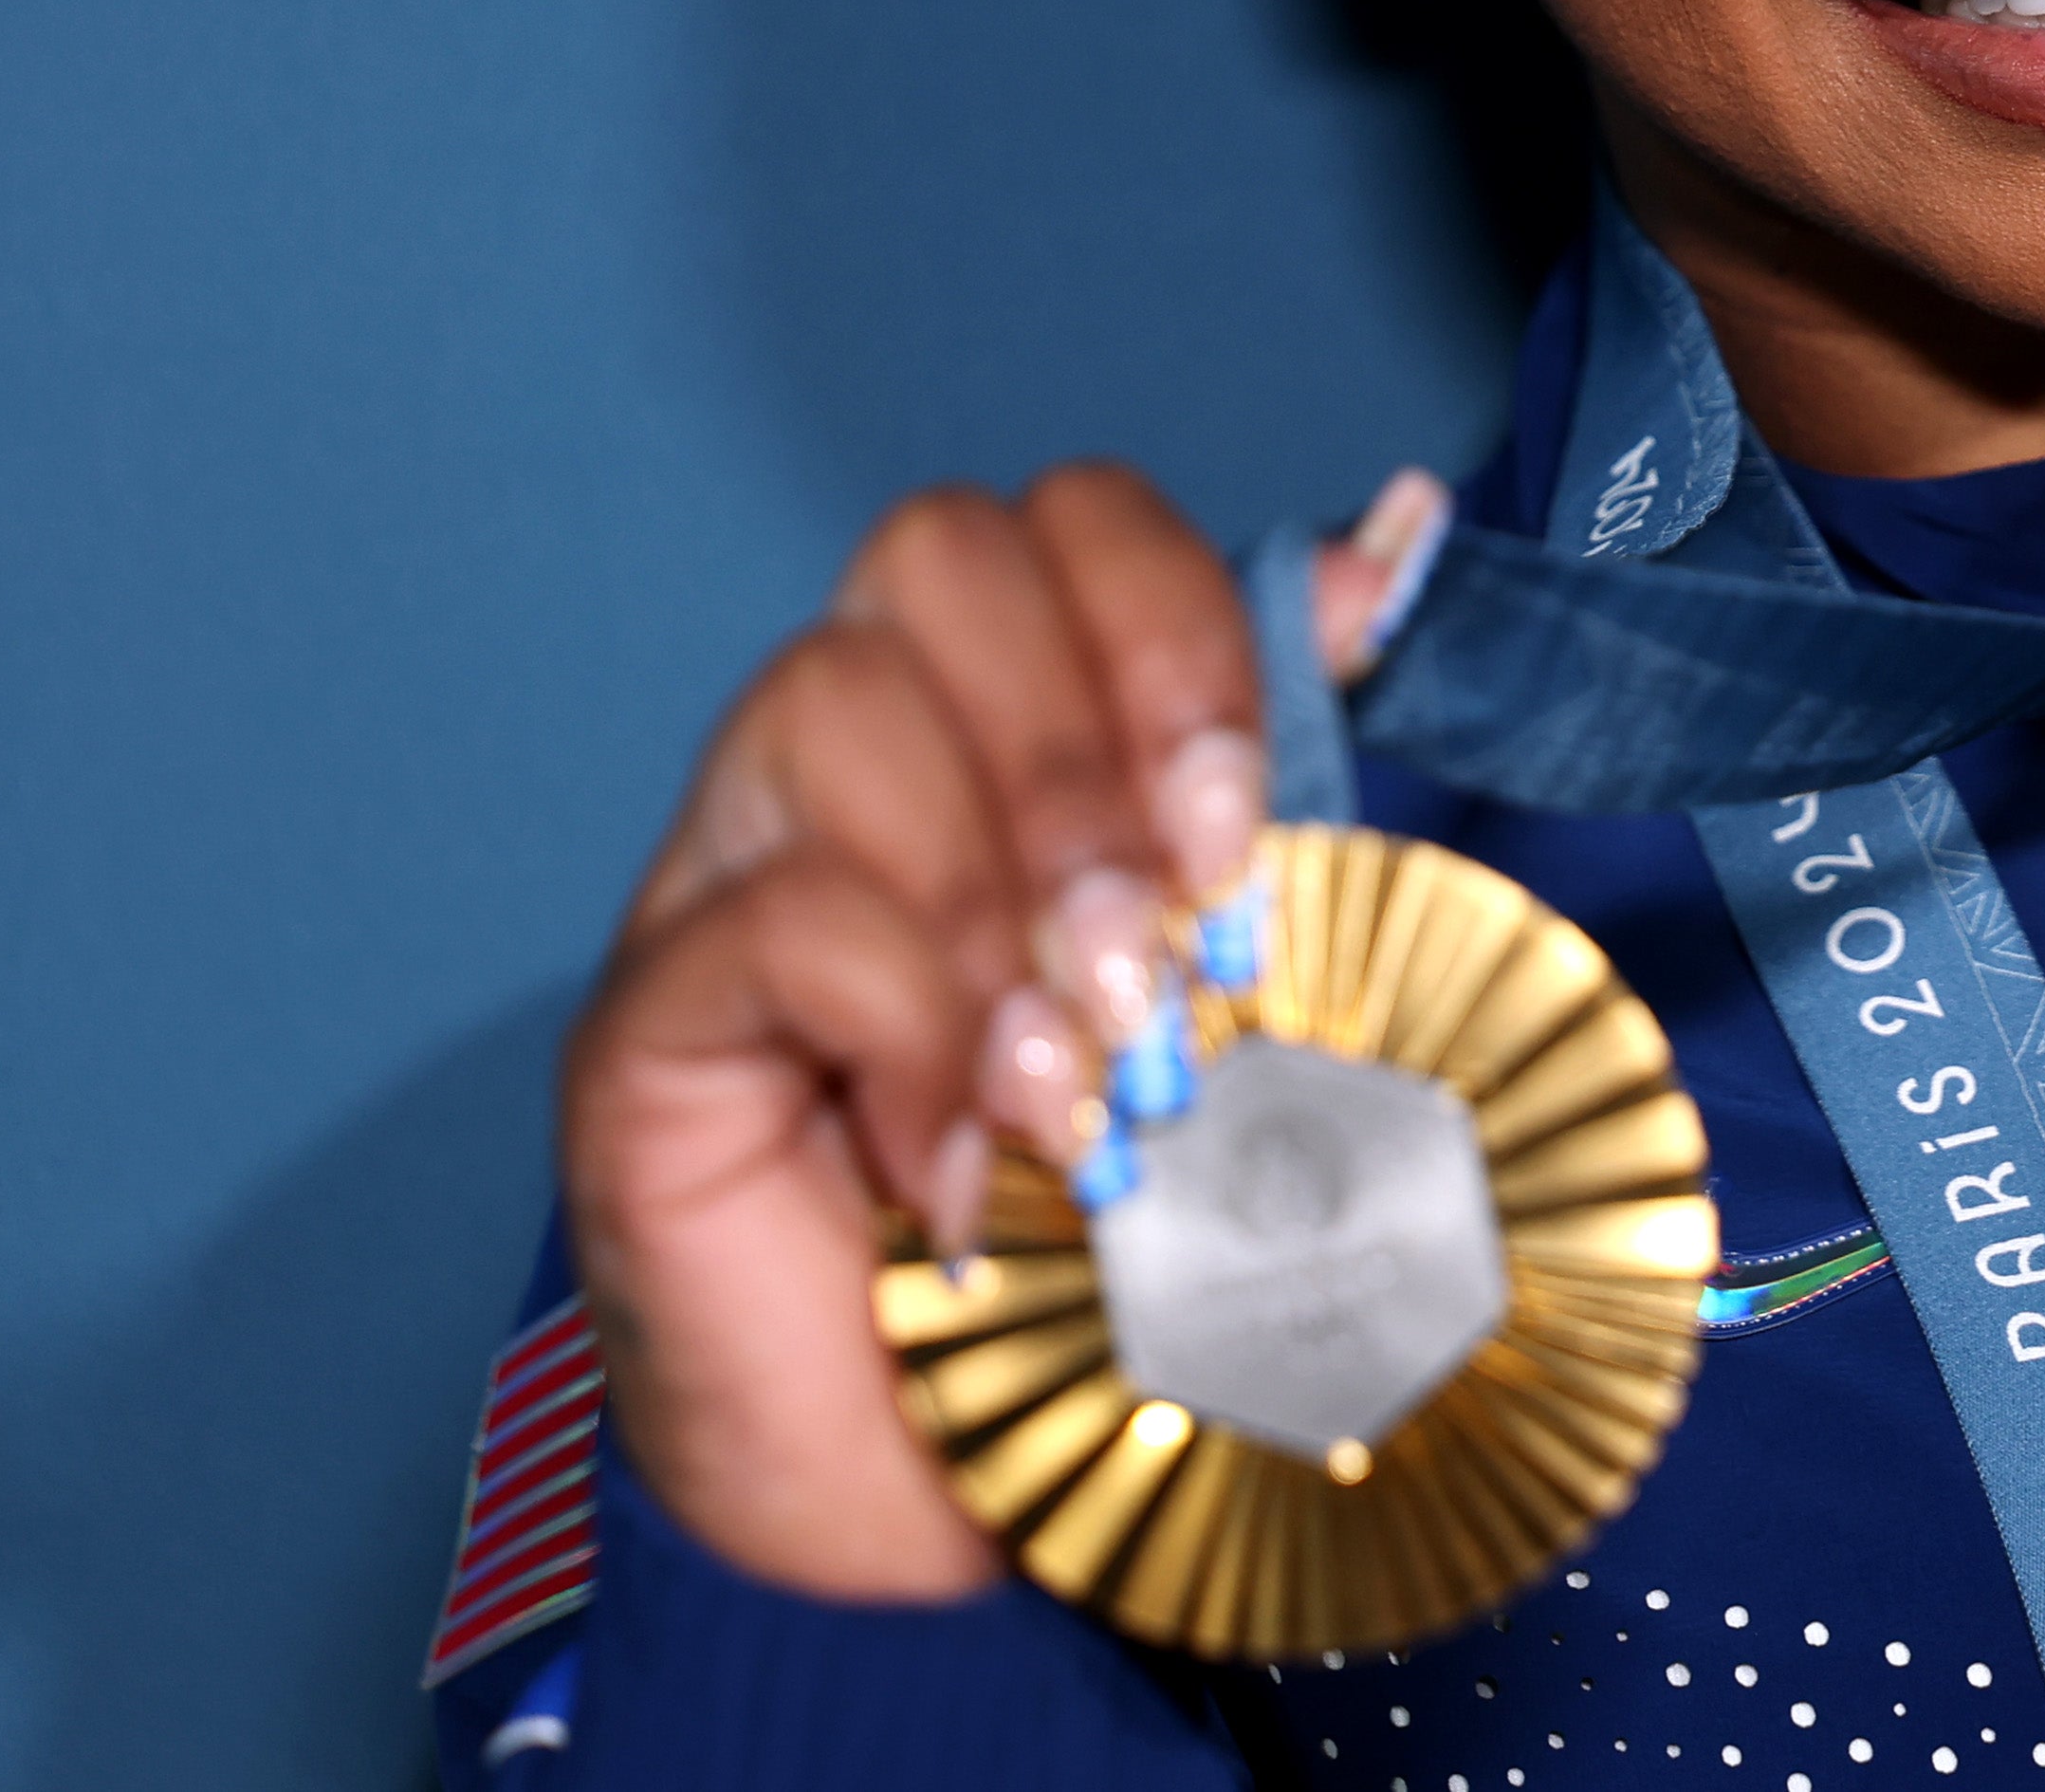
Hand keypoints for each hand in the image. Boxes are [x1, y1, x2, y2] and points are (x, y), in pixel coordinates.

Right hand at [557, 460, 1451, 1598]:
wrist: (938, 1521)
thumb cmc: (1098, 1248)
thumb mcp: (1240, 996)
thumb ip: (1294, 783)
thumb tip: (1401, 539)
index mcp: (998, 729)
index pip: (1063, 523)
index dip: (1175, 631)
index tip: (1246, 821)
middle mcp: (845, 767)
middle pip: (936, 556)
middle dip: (1091, 745)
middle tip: (1172, 949)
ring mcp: (722, 877)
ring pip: (835, 703)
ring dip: (1000, 894)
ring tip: (1078, 1086)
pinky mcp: (643, 1029)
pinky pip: (770, 919)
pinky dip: (910, 1034)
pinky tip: (969, 1169)